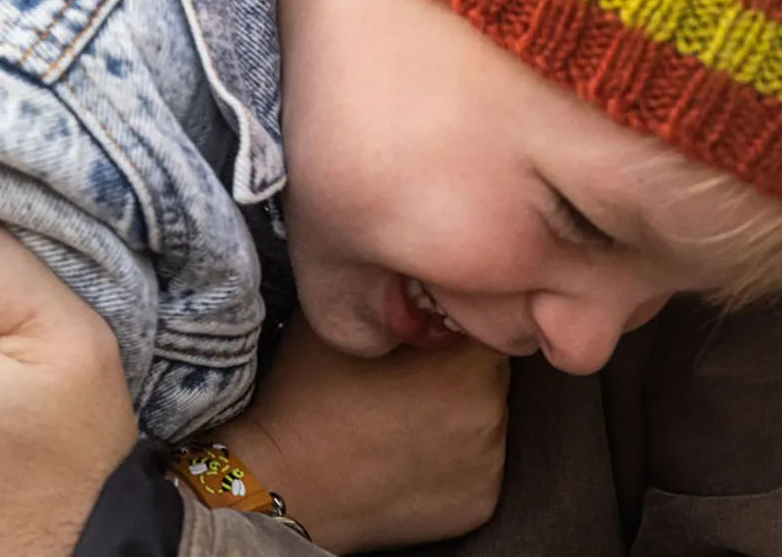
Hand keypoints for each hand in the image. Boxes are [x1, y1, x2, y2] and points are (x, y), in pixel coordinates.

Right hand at [221, 315, 508, 551]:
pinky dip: (455, 455)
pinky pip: (478, 463)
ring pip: (487, 415)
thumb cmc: (312, 394)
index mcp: (463, 357)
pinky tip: (411, 451)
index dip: (454, 316)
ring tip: (407, 413)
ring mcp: (489, 463)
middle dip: (461, 362)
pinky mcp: (480, 503)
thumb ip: (398, 298)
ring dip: (462, 408)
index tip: (427, 323)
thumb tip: (420, 278)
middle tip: (413, 370)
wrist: (291, 484)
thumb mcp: (349, 319)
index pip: (485, 317)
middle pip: (490, 367)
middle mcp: (489, 410)